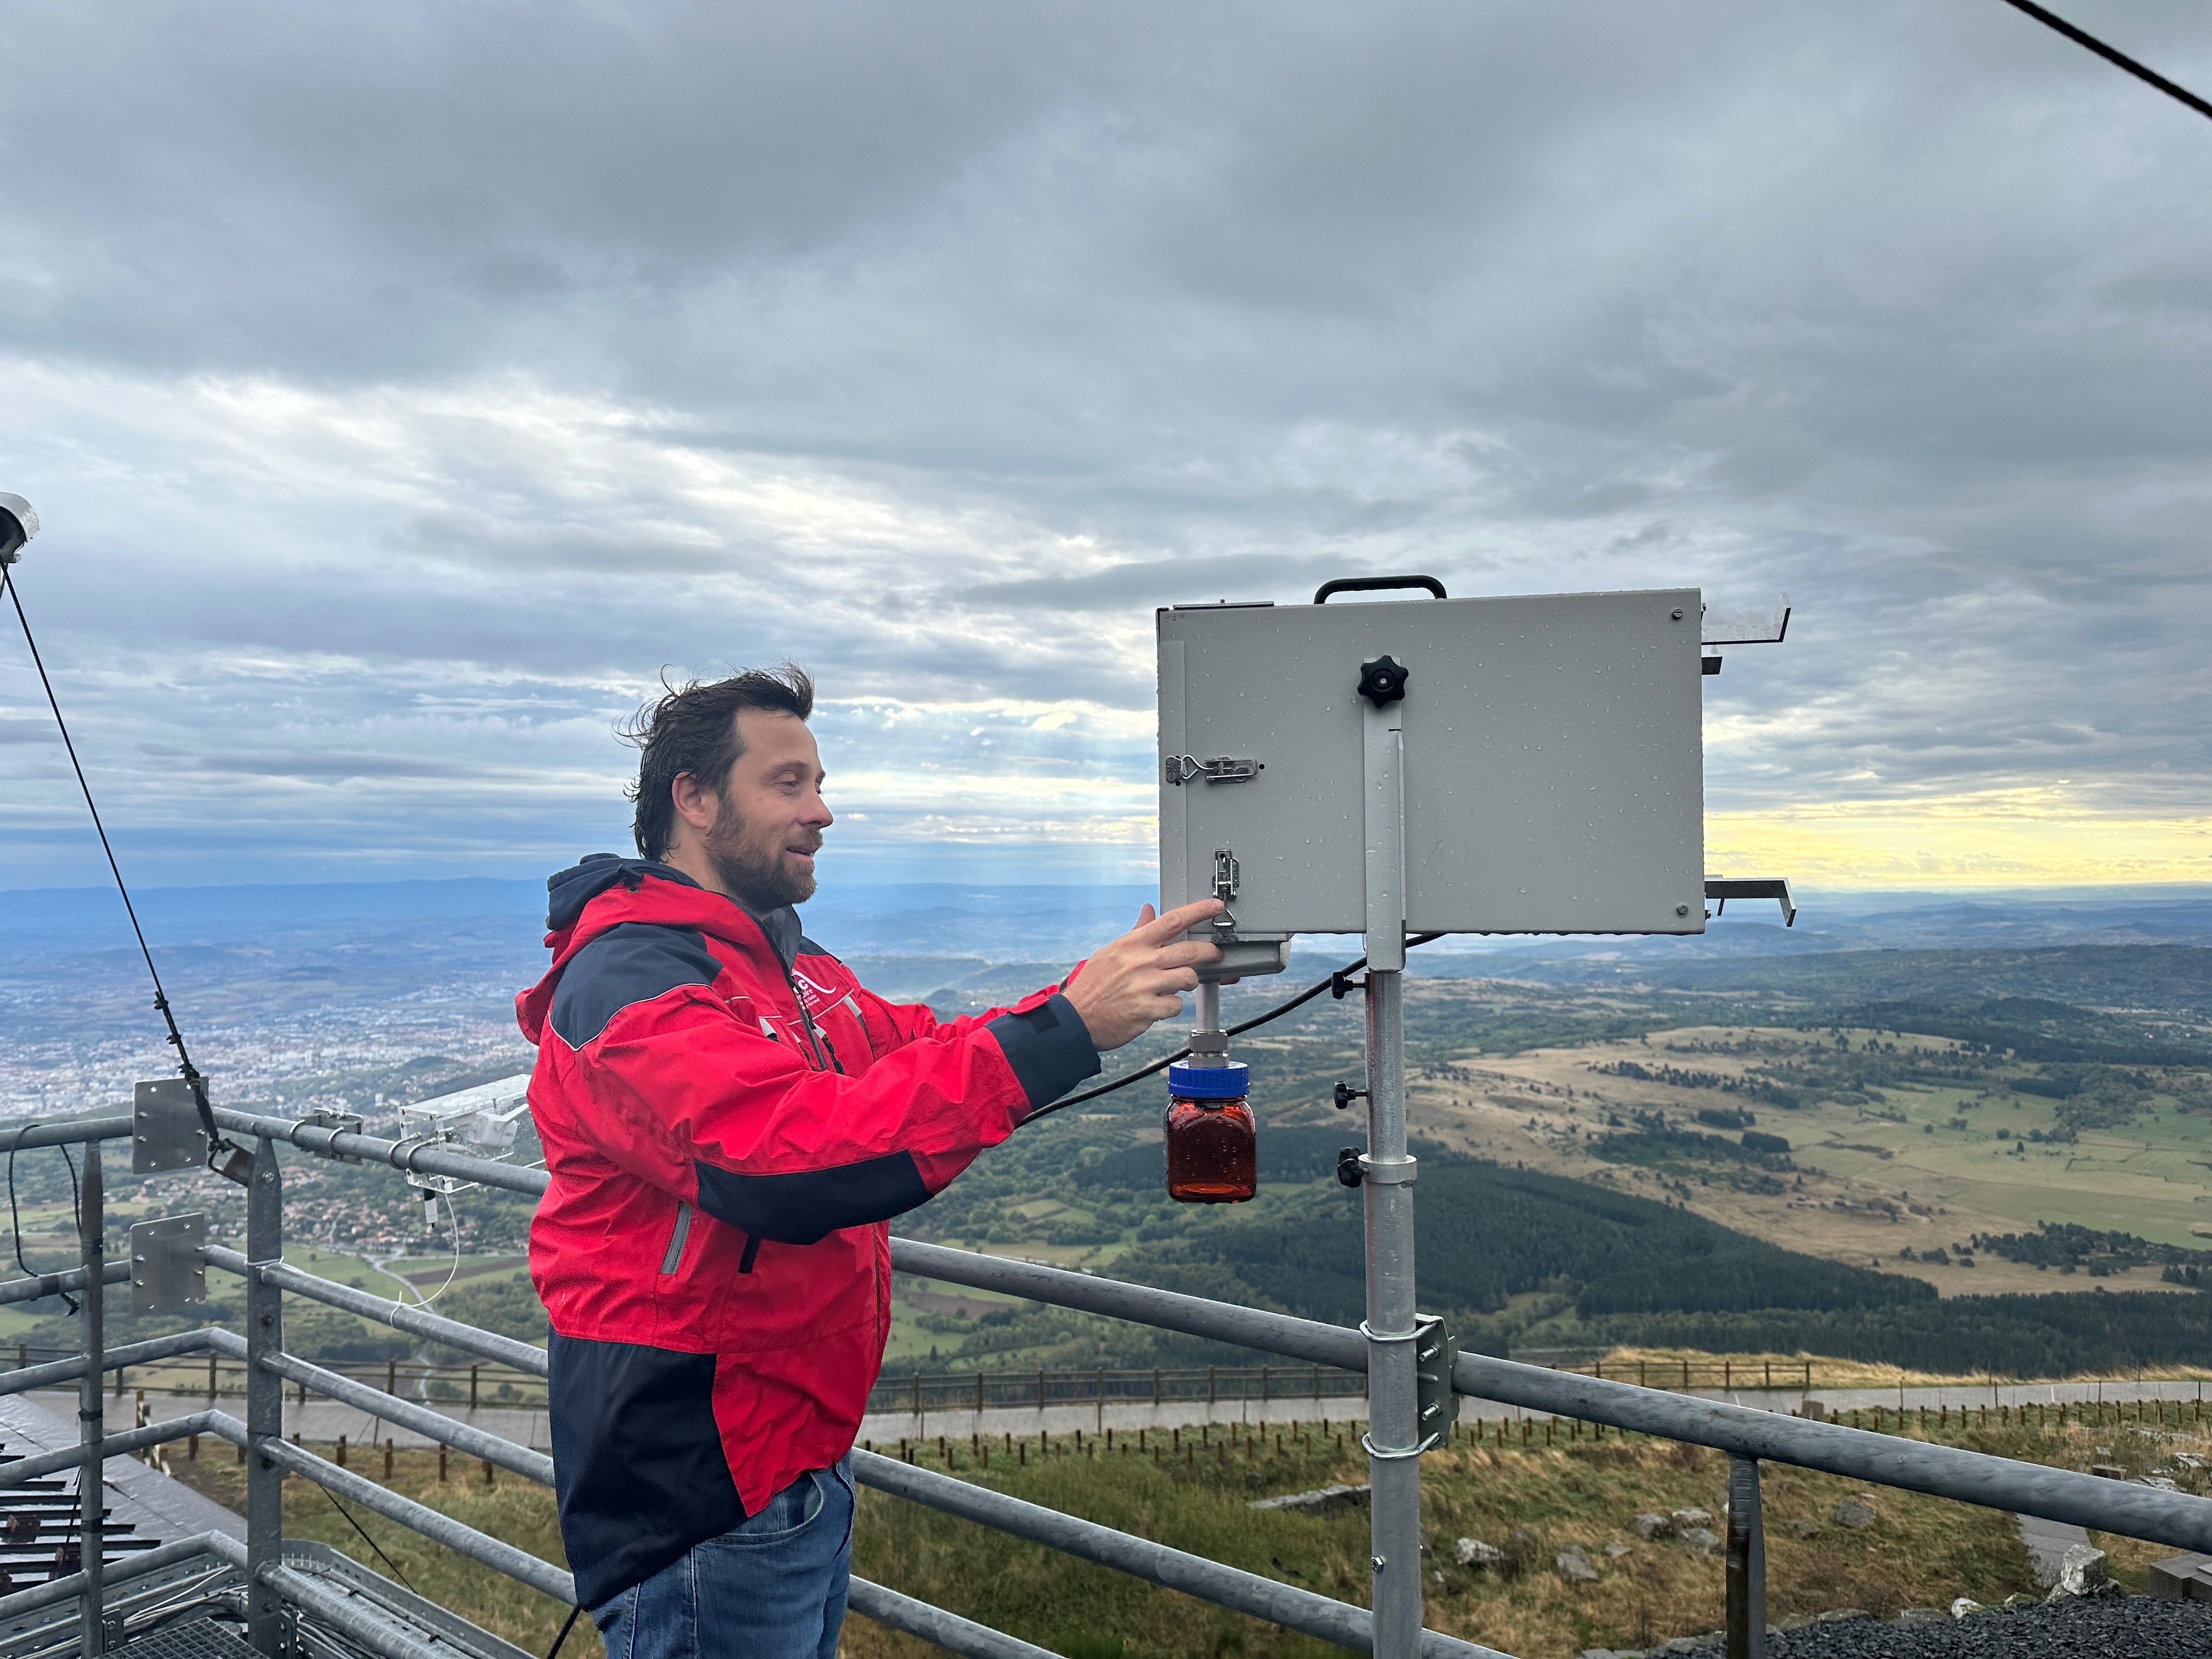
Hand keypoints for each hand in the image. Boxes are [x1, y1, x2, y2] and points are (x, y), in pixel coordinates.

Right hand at [1061, 900, 1224, 1051]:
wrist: (1077, 1018)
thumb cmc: (1094, 984)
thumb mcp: (1111, 951)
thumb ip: (1136, 932)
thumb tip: (1148, 910)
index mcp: (1132, 944)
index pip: (1172, 920)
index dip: (1198, 911)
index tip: (1215, 906)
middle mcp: (1141, 962)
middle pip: (1190, 951)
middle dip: (1209, 952)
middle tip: (1214, 954)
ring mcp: (1145, 987)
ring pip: (1188, 978)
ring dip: (1187, 981)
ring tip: (1175, 984)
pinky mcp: (1148, 1011)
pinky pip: (1176, 1005)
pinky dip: (1171, 1006)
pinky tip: (1158, 1005)